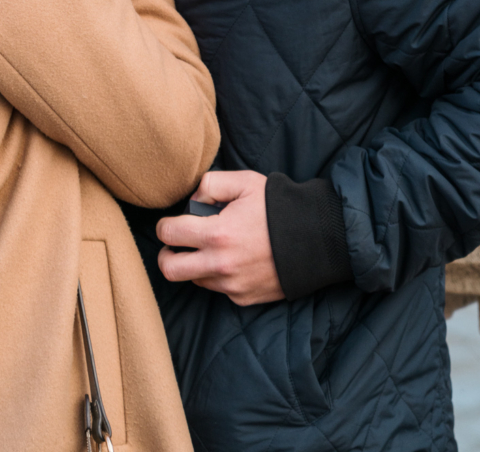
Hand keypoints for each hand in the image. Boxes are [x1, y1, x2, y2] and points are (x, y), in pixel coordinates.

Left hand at [155, 170, 283, 305]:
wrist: (315, 240)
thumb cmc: (278, 208)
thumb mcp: (245, 181)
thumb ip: (211, 184)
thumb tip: (193, 201)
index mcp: (217, 234)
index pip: (169, 234)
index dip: (164, 226)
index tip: (170, 224)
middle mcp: (220, 265)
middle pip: (170, 269)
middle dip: (166, 255)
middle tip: (174, 244)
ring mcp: (232, 285)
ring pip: (194, 280)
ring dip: (194, 265)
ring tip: (211, 248)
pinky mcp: (243, 298)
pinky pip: (218, 289)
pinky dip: (218, 276)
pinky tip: (234, 260)